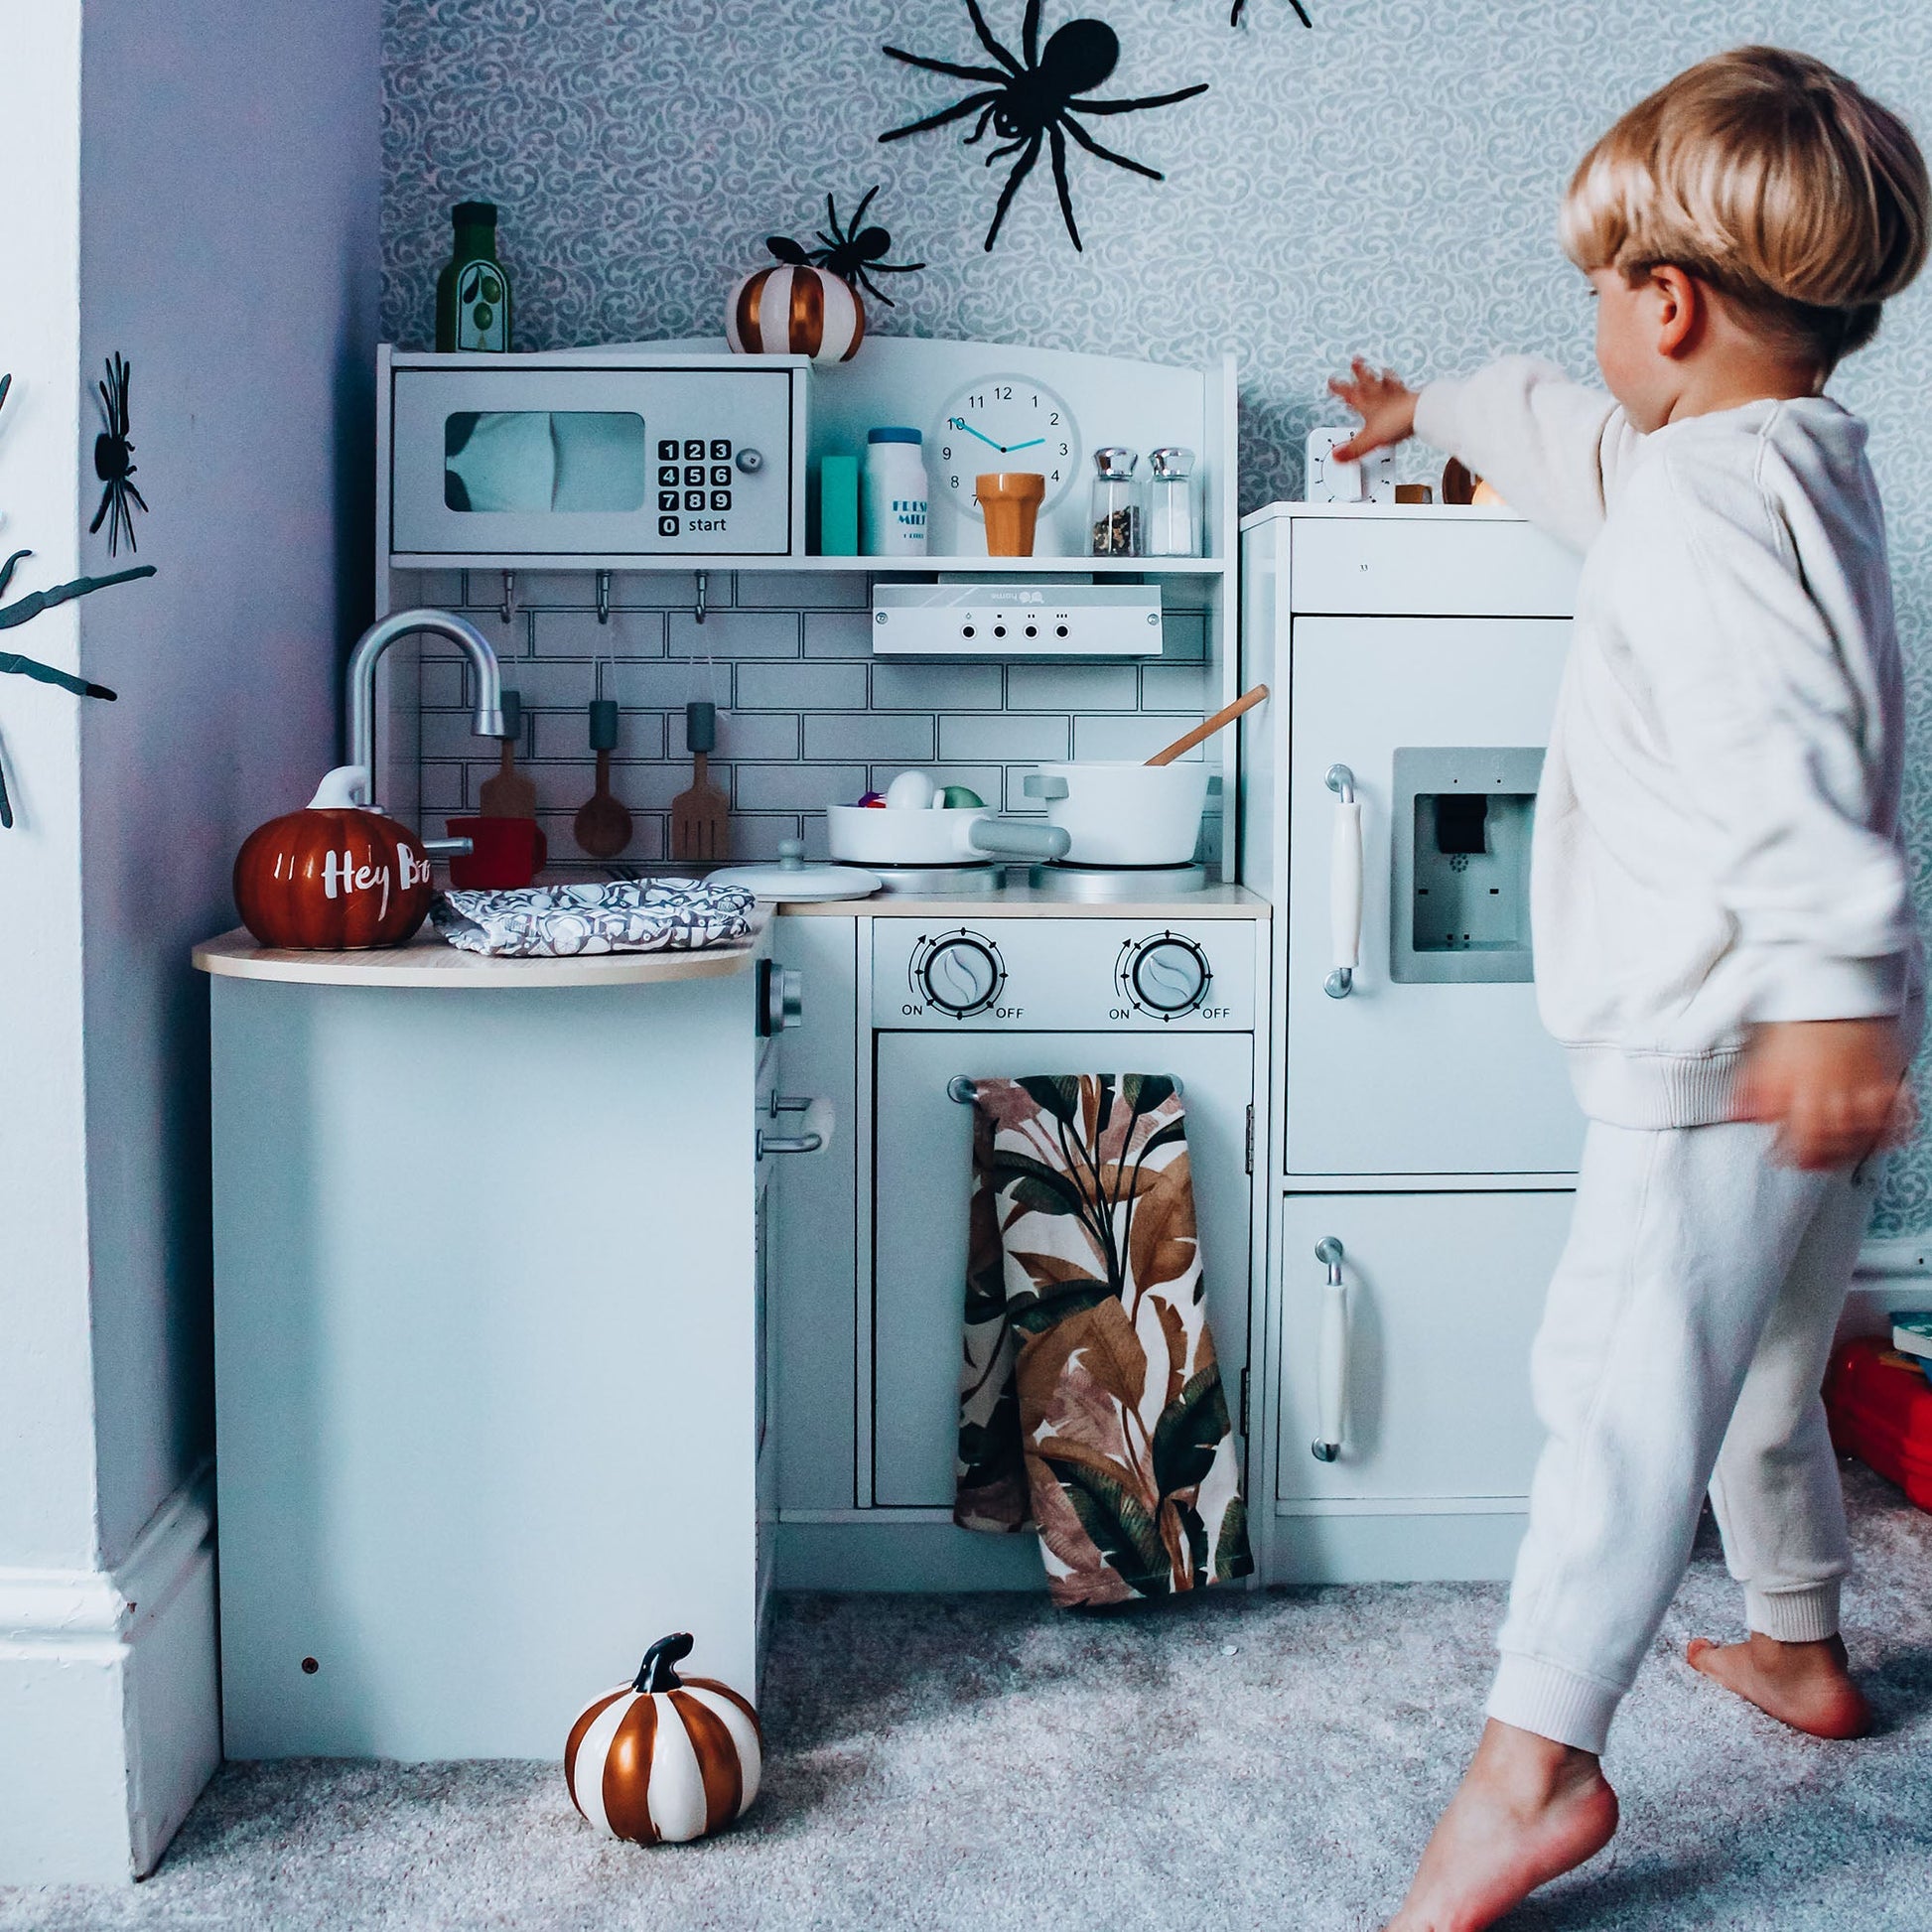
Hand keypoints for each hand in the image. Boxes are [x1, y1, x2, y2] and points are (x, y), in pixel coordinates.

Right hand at [1329, 358, 1417, 462]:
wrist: (1421, 412)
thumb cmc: (1397, 421)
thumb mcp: (1370, 440)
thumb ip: (1352, 449)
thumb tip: (1336, 455)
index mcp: (1367, 403)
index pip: (1349, 393)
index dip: (1339, 387)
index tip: (1332, 381)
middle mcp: (1380, 395)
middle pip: (1367, 380)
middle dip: (1359, 371)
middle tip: (1355, 361)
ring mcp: (1396, 394)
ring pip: (1385, 380)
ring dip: (1381, 374)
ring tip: (1381, 369)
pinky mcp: (1410, 397)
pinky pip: (1403, 388)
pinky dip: (1400, 385)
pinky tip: (1403, 386)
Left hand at [1732, 1018, 1913, 1170]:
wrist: (1831, 984)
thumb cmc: (1795, 1018)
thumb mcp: (1761, 1052)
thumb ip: (1749, 1087)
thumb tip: (1735, 1113)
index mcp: (1795, 1084)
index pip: (1792, 1134)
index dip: (1785, 1152)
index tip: (1779, 1157)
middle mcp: (1828, 1087)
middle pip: (1827, 1138)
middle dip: (1817, 1158)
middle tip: (1809, 1164)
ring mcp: (1860, 1082)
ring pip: (1860, 1130)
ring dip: (1849, 1148)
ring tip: (1838, 1153)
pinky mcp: (1885, 1074)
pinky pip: (1894, 1110)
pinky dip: (1889, 1128)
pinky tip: (1877, 1135)